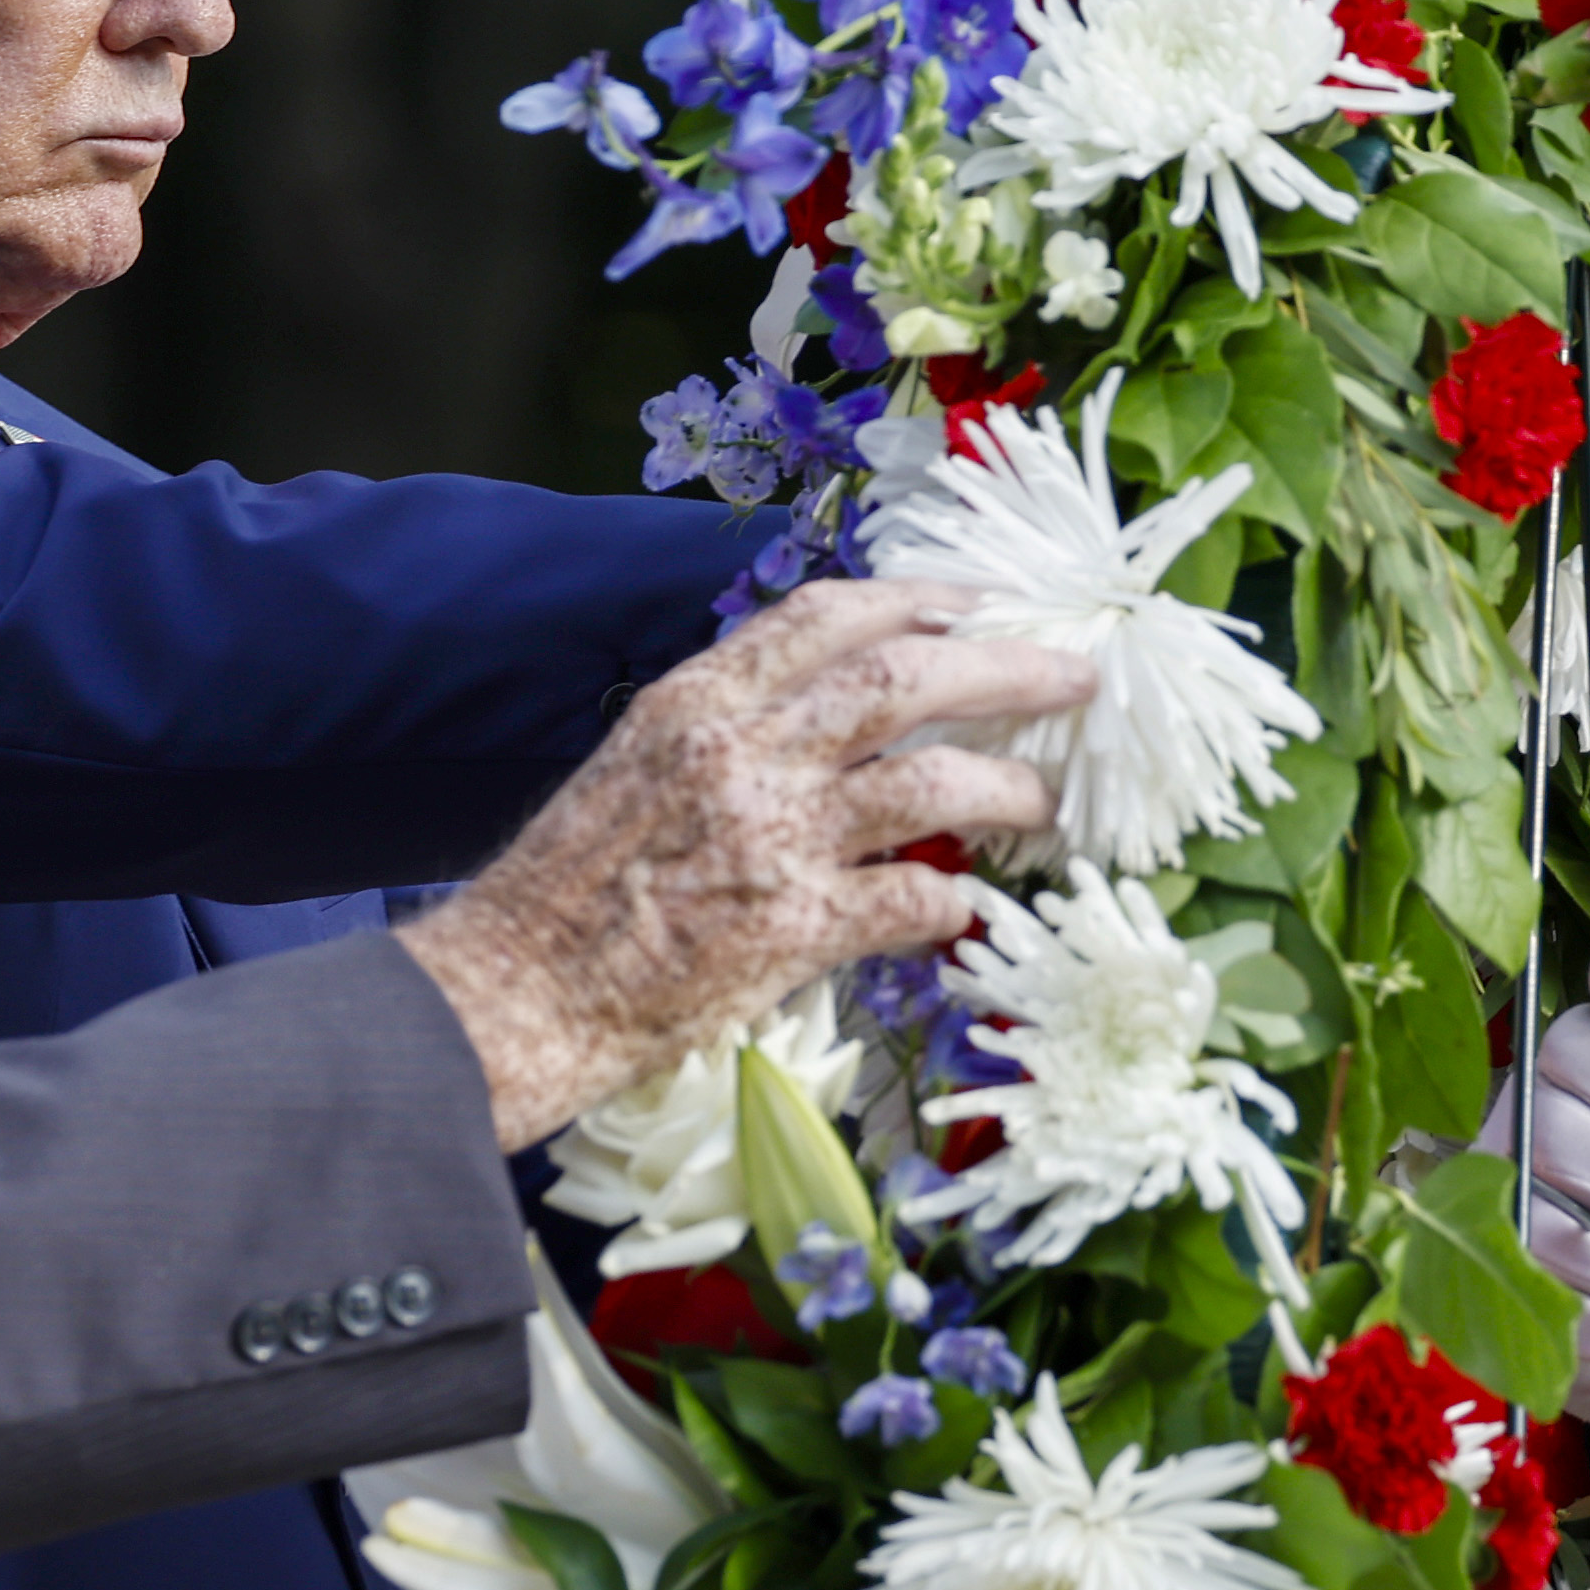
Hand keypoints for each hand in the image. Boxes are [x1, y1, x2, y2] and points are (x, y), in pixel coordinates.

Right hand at [392, 581, 1084, 1147]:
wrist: (517, 990)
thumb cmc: (570, 889)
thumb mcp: (639, 768)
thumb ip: (731, 730)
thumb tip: (826, 716)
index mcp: (698, 703)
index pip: (827, 618)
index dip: (920, 598)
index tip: (981, 599)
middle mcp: (743, 753)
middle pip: (906, 679)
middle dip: (1006, 668)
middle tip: (1073, 676)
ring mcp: (773, 837)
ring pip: (933, 780)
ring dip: (1009, 786)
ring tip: (1047, 801)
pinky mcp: (793, 928)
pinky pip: (913, 895)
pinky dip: (954, 897)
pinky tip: (967, 905)